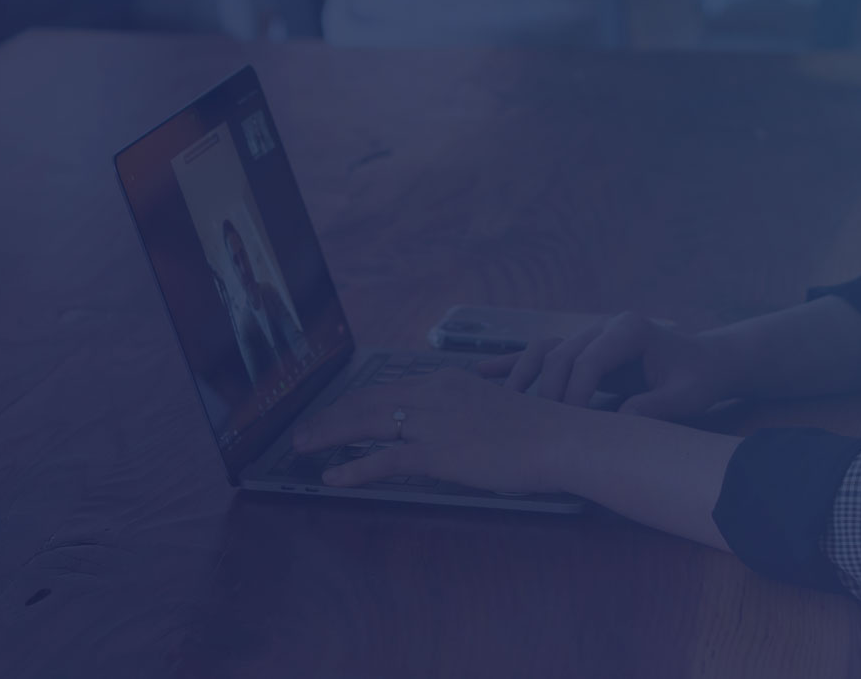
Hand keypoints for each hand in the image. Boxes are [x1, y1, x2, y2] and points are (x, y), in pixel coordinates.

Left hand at [290, 368, 588, 493]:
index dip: (354, 402)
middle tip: (303, 432)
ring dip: (329, 435)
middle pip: (368, 401)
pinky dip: (354, 468)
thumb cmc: (536, 430)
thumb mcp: (493, 409)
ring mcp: (433, 422)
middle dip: (330, 416)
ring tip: (302, 449)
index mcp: (446, 381)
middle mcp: (433, 393)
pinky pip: (384, 460)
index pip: (388, 389)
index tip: (333, 414)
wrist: (558, 438)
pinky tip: (332, 478)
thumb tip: (449, 428)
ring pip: (366, 423)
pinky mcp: (438, 452)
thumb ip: (463, 413)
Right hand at [479, 311, 734, 419]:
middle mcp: (604, 325)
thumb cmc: (697, 380)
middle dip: (548, 391)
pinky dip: (516, 363)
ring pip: (545, 349)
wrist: (704, 362)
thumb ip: (655, 408)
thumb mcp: (685, 397)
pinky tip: (484, 373)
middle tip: (541, 428)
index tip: (571, 426)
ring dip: (521, 374)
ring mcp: (590, 334)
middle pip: (561, 354)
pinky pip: (543, 352)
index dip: (575, 393)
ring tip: (502, 403)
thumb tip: (620, 423)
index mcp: (629, 329)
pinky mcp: (582, 348)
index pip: (588, 359)